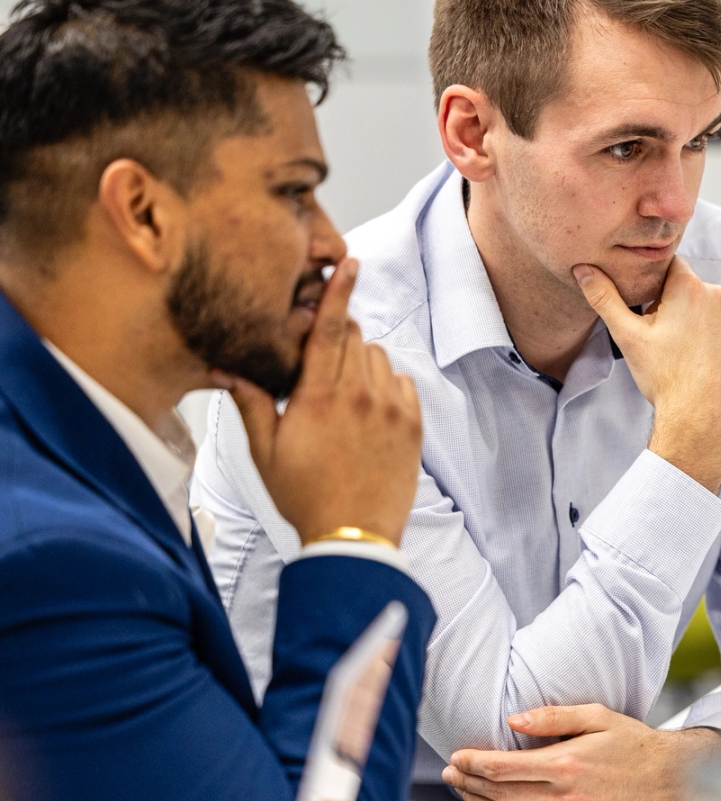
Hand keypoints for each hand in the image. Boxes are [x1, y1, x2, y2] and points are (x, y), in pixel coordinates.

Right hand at [226, 258, 419, 544]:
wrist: (355, 536)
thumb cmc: (304, 497)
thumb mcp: (265, 453)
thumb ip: (251, 404)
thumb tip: (227, 369)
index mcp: (319, 397)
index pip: (330, 329)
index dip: (338, 292)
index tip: (347, 264)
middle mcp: (359, 395)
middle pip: (354, 337)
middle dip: (337, 336)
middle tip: (320, 362)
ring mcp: (391, 408)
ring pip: (378, 357)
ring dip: (360, 362)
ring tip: (342, 395)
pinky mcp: (412, 424)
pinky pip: (402, 382)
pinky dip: (386, 384)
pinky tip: (368, 407)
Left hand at [444, 703, 720, 800]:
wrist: (670, 780)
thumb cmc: (636, 746)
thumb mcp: (598, 716)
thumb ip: (553, 717)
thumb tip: (514, 720)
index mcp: (565, 765)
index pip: (504, 768)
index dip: (473, 763)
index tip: (457, 756)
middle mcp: (563, 795)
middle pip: (499, 792)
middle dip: (468, 782)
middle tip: (451, 771)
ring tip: (462, 788)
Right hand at [573, 258, 720, 494]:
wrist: (702, 418)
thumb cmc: (664, 376)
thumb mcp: (628, 335)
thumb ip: (604, 297)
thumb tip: (583, 269)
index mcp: (690, 287)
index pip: (668, 264)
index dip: (653, 281)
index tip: (645, 302)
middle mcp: (719, 296)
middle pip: (688, 289)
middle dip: (672, 304)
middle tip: (659, 335)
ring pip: (707, 310)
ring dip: (694, 321)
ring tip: (679, 352)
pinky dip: (712, 339)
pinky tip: (699, 361)